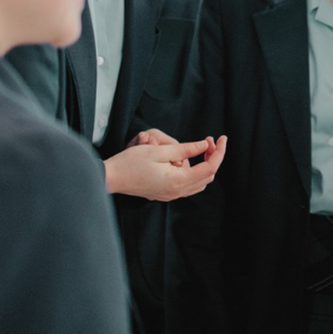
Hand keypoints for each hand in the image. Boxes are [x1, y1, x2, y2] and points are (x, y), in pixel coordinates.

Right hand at [104, 135, 226, 200]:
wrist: (110, 178)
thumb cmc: (130, 163)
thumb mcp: (160, 150)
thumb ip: (185, 149)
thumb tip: (204, 145)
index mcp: (178, 181)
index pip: (209, 168)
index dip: (219, 152)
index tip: (221, 138)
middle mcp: (177, 191)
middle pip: (207, 176)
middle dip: (213, 157)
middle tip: (210, 141)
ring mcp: (170, 195)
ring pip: (199, 183)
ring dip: (204, 165)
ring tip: (202, 148)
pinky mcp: (164, 194)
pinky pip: (188, 185)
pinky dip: (194, 172)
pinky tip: (187, 159)